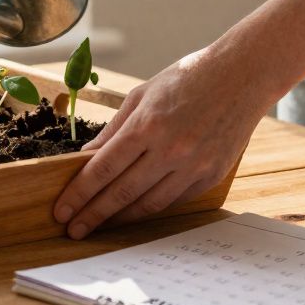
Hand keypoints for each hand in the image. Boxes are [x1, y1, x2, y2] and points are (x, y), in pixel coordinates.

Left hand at [52, 46, 272, 238]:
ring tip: (99, 225)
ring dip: (121, 218)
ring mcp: (194, 165)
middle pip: (122, 192)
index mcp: (147, 125)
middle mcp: (170, 149)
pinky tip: (133, 212)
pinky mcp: (212, 174)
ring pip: (149, 203)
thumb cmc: (187, 78)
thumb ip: (113, 130)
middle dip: (93, 214)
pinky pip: (175, 199)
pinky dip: (152, 207)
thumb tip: (86, 159)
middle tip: (73, 229)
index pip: (103, 169)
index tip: (62, 210)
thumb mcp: (141, 95)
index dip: (79, 194)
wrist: (243, 75)